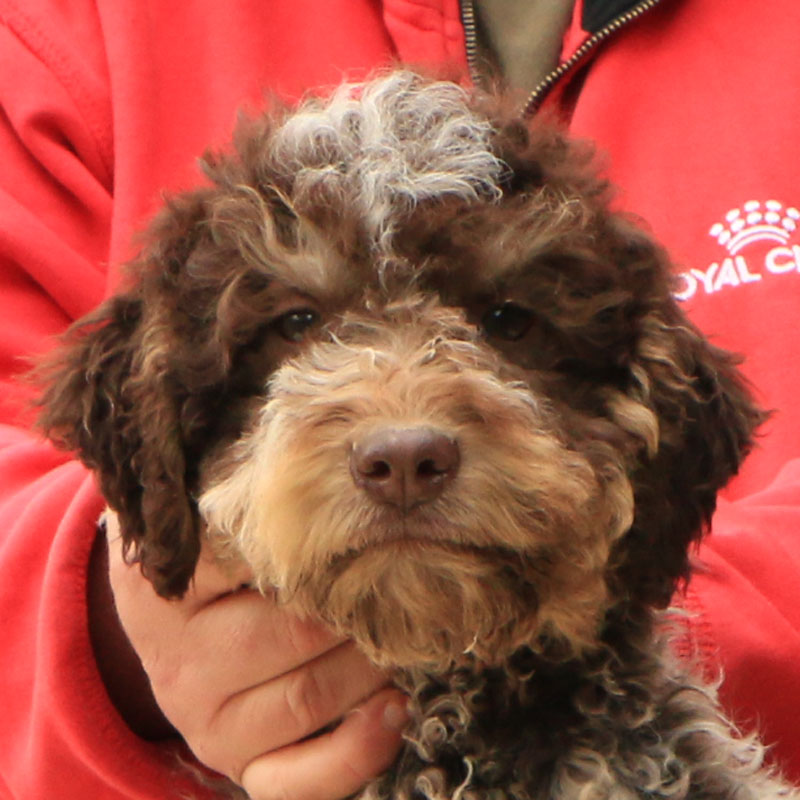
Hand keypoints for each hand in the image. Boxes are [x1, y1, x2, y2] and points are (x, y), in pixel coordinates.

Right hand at [104, 511, 407, 799]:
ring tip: (400, 631)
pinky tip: (393, 710)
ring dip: (371, 665)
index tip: (357, 523)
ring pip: (309, 698)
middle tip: (397, 577)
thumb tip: (314, 452)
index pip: (252, 561)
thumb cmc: (208, 554)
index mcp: (166, 585)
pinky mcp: (235, 763)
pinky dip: (357, 752)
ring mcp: (205, 720)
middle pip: (294, 632)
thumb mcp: (204, 513)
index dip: (316, 545)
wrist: (166, 624)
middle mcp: (179, 659)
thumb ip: (244, 489)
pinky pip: (296, 781)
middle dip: (358, 607)